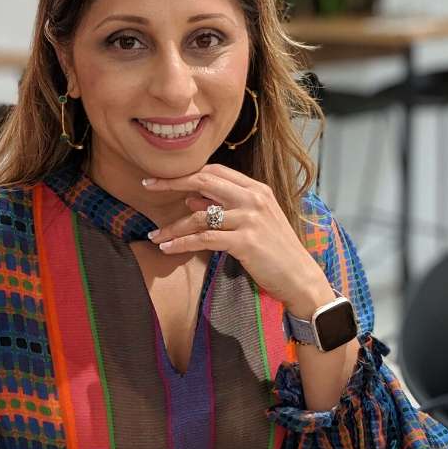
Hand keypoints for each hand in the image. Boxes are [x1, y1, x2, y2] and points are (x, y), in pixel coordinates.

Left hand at [144, 164, 332, 316]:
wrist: (300, 277)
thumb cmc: (275, 251)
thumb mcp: (252, 223)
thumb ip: (224, 207)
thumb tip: (191, 199)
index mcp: (256, 189)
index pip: (215, 171)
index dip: (186, 172)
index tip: (162, 177)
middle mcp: (254, 198)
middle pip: (204, 181)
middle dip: (171, 183)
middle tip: (147, 186)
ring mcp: (250, 218)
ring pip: (199, 215)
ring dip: (173, 226)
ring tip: (155, 236)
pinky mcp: (245, 241)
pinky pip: (204, 239)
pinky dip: (182, 243)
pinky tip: (168, 248)